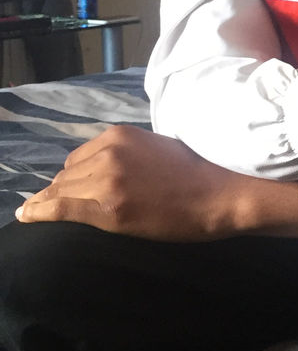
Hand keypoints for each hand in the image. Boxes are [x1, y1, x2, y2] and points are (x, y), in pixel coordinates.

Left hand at [15, 125, 297, 238]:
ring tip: (40, 212)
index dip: (75, 175)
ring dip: (56, 202)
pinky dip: (39, 212)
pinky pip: (60, 208)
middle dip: (65, 189)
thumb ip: (125, 154)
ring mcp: (106, 181)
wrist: (218, 194)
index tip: (72, 188)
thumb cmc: (196, 173)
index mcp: (120, 135)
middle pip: (68, 175)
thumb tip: (93, 171)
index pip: (79, 157)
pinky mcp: (107, 208)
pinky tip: (27, 215)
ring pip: (62, 192)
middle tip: (65, 205)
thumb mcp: (156, 149)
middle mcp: (108, 153)